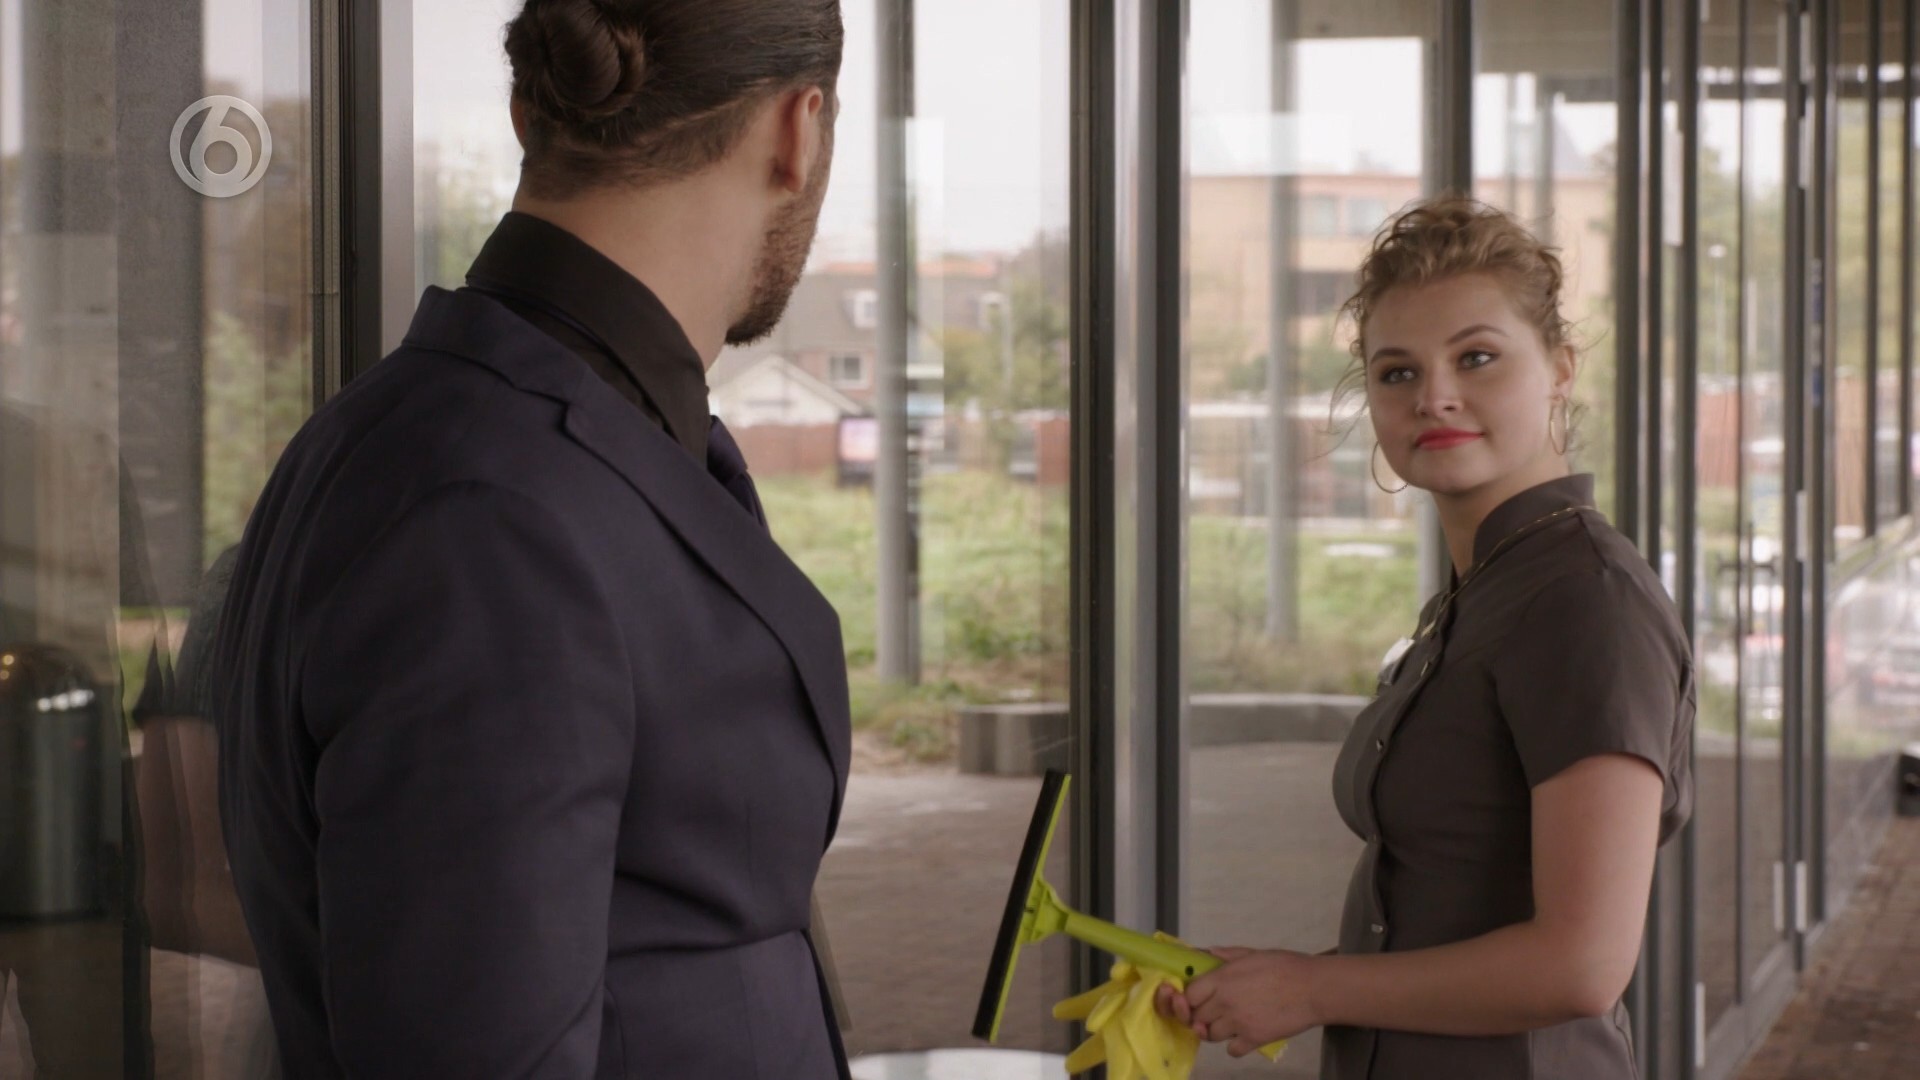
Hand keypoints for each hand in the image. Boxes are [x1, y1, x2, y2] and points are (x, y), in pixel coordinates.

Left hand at [1180, 948, 1324, 1056]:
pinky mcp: (1254, 1039)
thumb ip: (1228, 955)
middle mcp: (1225, 1002)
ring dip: (1215, 1030)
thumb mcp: (1254, 953)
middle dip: (1201, 1014)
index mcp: (1222, 978)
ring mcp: (1238, 1023)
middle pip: (1196, 1016)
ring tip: (1228, 1022)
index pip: (1189, 994)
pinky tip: (1242, 1035)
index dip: (1191, 997)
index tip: (1199, 996)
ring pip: (1210, 1035)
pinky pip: (1232, 1050)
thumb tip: (1208, 952)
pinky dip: (1234, 1046)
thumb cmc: (1286, 966)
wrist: (1313, 988)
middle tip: (1213, 1010)